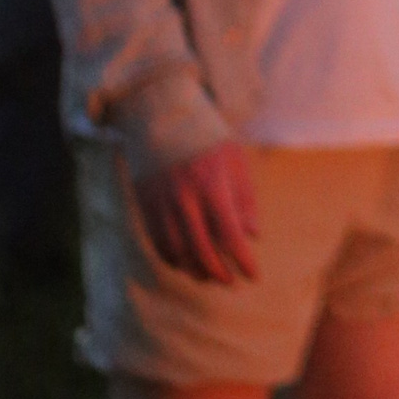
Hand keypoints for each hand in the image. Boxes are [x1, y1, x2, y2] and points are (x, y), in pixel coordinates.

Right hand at [135, 139, 261, 282]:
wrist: (160, 116)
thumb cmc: (206, 137)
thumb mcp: (235, 160)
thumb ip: (245, 198)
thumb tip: (253, 235)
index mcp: (212, 185)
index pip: (230, 235)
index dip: (243, 260)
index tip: (253, 275)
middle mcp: (184, 198)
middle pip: (202, 250)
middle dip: (220, 272)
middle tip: (231, 282)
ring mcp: (161, 203)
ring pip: (177, 251)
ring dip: (195, 270)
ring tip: (210, 276)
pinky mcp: (145, 204)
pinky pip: (158, 242)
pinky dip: (172, 258)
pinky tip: (185, 264)